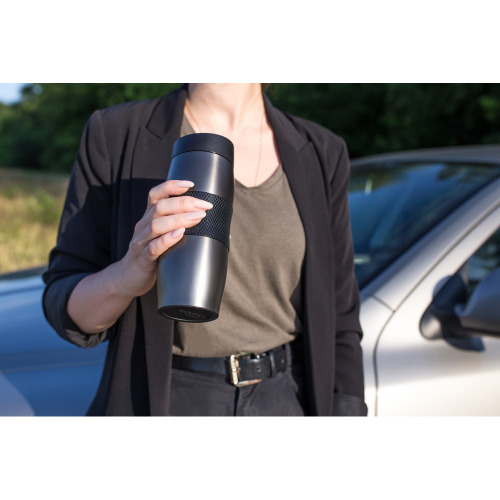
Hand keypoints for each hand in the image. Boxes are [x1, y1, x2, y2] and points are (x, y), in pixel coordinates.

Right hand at [117, 179, 211, 297]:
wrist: (128, 279)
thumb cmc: (152, 256)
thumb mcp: (161, 236)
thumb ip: (179, 227)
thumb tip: (214, 225)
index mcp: (148, 218)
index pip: (155, 195)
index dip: (171, 186)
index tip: (191, 184)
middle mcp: (143, 226)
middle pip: (160, 207)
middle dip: (184, 203)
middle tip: (205, 206)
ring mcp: (141, 242)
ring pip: (156, 224)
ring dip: (179, 219)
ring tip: (198, 217)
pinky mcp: (143, 259)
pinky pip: (153, 247)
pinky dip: (167, 239)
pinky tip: (179, 234)